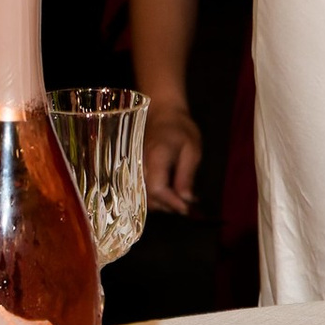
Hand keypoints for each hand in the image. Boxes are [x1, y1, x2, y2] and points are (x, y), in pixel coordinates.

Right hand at [143, 100, 203, 214]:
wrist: (162, 115)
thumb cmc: (180, 130)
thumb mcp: (192, 150)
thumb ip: (187, 176)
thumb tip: (186, 200)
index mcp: (155, 158)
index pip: (158, 189)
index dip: (172, 203)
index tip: (187, 208)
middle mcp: (139, 165)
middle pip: (149, 198)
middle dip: (169, 206)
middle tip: (187, 205)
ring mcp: (133, 168)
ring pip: (143, 197)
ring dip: (162, 204)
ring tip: (180, 199)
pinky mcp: (132, 171)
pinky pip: (141, 191)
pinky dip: (155, 197)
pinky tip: (169, 193)